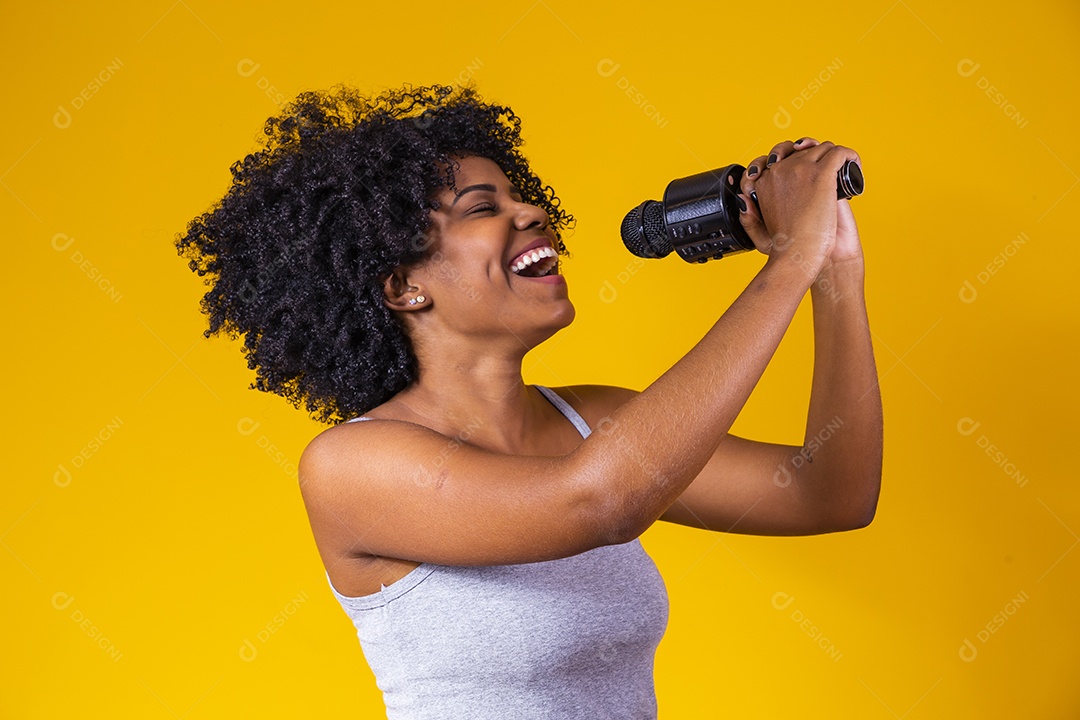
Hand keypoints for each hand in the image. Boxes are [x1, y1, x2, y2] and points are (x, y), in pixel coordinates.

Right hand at [735, 137, 861, 274]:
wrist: (798, 256)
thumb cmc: (784, 249)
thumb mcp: (758, 234)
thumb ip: (748, 217)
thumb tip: (743, 200)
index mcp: (764, 182)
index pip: (780, 155)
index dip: (795, 158)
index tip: (807, 168)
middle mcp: (779, 171)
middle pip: (803, 149)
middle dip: (816, 157)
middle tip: (827, 173)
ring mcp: (799, 169)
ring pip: (823, 147)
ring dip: (834, 156)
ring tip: (842, 173)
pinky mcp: (820, 174)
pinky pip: (838, 152)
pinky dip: (850, 156)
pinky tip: (854, 166)